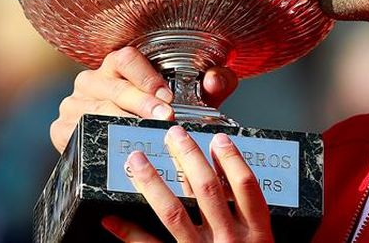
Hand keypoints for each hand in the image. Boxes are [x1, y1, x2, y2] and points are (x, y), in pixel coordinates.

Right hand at [50, 46, 237, 152]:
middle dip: (141, 102)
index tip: (168, 97)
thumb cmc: (161, 118)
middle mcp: (92, 81)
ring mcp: (73, 104)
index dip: (146, 76)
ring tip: (144, 133)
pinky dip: (95, 140)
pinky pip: (74, 134)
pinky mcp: (61, 130)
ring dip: (121, 121)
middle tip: (165, 117)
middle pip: (112, 85)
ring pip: (95, 109)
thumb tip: (215, 80)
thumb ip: (211, 86)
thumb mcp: (189, 100)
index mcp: (118, 67)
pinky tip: (115, 147)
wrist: (129, 151)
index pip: (125, 58)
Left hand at [101, 127, 272, 242]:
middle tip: (172, 134)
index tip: (218, 138)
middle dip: (187, 158)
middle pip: (208, 191)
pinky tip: (111, 218)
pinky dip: (128, 232)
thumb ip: (251, 220)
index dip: (233, 159)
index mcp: (258, 236)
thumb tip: (229, 180)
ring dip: (153, 183)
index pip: (247, 188)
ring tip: (137, 160)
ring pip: (175, 212)